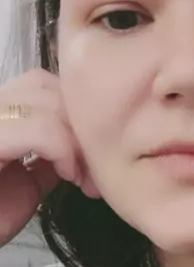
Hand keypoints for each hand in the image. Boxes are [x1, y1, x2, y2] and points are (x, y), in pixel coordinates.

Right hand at [0, 67, 99, 246]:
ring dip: (76, 138)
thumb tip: (80, 143)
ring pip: (43, 100)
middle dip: (80, 124)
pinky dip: (63, 149)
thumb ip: (47, 156)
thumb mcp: (25, 182)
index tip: (94, 156)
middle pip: (45, 86)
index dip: (74, 112)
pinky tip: (69, 175)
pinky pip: (37, 128)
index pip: (40, 84)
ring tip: (81, 177)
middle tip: (95, 171)